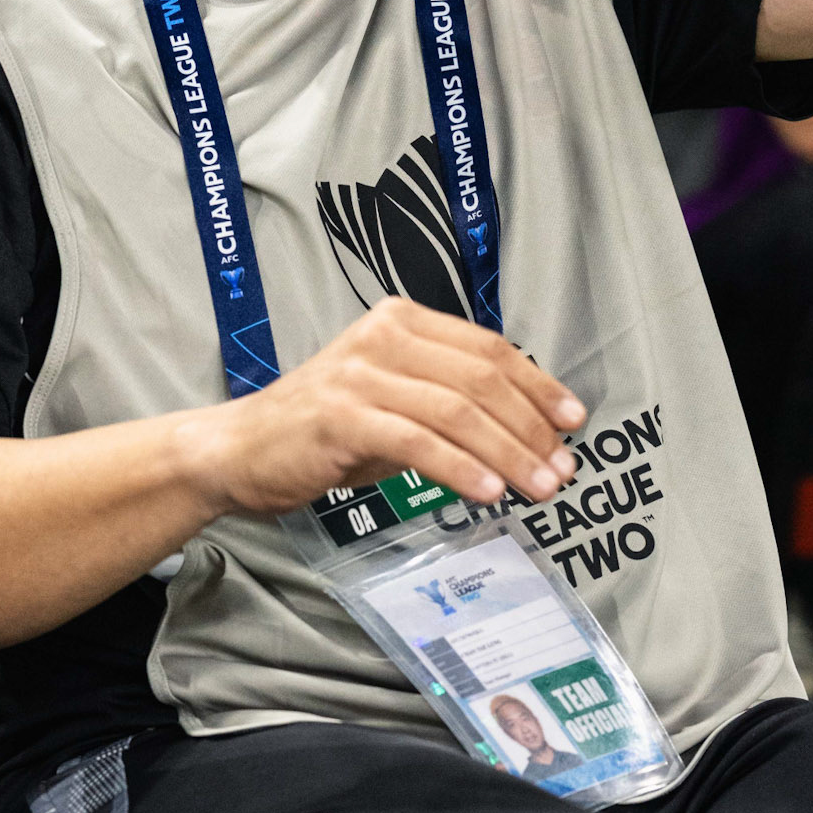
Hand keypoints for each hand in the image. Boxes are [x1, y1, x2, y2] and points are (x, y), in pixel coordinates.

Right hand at [190, 297, 584, 517]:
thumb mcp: (394, 400)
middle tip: (561, 469)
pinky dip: (461, 468)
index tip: (571, 421)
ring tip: (538, 487)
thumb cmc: (324, 430)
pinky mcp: (342, 416)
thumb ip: (450, 403)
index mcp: (401, 320)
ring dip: (508, 454)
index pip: (488, 349)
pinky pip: (418, 442)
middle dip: (530, 428)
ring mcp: (359, 373)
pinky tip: (488, 491)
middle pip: (481, 380)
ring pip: (457, 412)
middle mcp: (382, 335)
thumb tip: (528, 432)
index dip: (538, 386)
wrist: (240, 450)